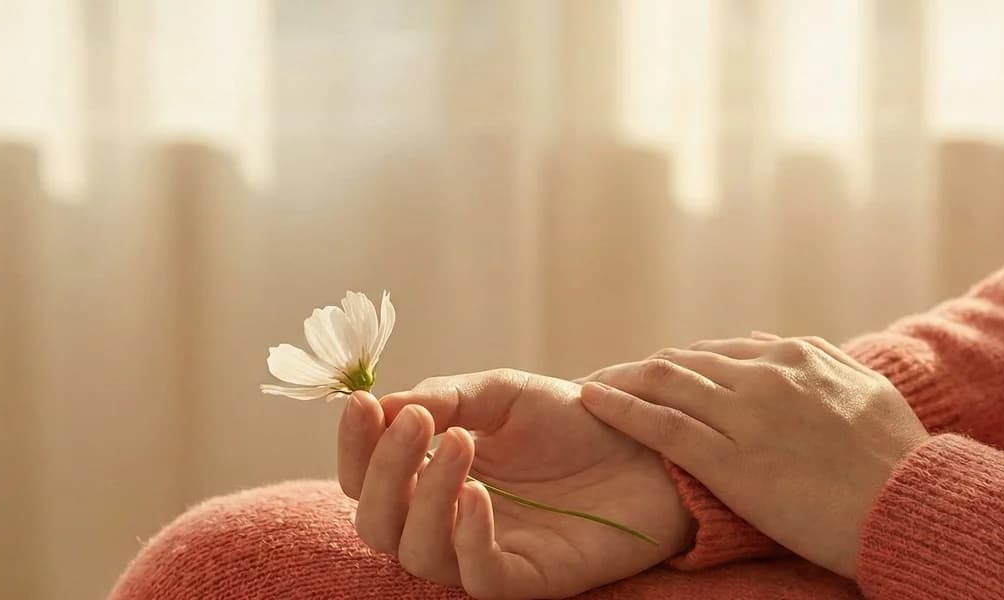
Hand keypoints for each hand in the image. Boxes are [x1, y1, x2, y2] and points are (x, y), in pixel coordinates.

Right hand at [338, 369, 691, 598]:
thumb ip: (448, 396)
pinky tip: (478, 494)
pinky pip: (479, 576)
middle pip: (378, 522)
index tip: (362, 403)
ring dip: (425, 497)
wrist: (649, 444)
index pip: (366, 477)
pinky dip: (467, 537)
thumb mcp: (506, 392)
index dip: (354, 445)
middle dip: (383, 471)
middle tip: (413, 421)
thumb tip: (384, 406)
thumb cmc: (575, 421)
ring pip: (419, 553)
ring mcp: (486, 553)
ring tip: (458, 443)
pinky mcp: (529, 579)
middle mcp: (448, 521)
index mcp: (432, 477)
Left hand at [580, 334, 928, 577]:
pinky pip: (661, 426)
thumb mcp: (863, 391)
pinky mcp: (731, 459)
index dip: (683, 363)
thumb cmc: (895, 459)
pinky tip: (591, 402)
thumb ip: (817, 365)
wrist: (908, 504)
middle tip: (608, 377)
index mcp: (800, 357)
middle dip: (643, 369)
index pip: (721, 353)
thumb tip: (773, 345)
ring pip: (666, 383)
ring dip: (621, 381)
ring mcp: (747, 414)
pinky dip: (621, 409)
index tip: (657, 374)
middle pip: (686, 362)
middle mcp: (767, 374)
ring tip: (591, 386)